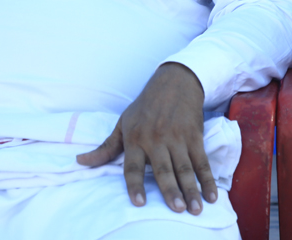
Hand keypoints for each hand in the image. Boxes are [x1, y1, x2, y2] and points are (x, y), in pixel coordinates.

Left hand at [77, 63, 215, 214]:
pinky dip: (207, 178)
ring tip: (195, 208)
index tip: (139, 202)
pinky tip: (212, 194)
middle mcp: (156, 139)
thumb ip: (106, 147)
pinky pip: (202, 161)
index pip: (133, 167)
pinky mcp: (194, 136)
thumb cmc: (145, 106)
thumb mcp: (123, 122)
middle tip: (177, 209)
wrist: (174, 82)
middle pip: (164, 169)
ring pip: (185, 168)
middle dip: (171, 190)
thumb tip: (80, 161)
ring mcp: (177, 138)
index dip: (136, 185)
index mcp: (135, 138)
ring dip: (191, 189)